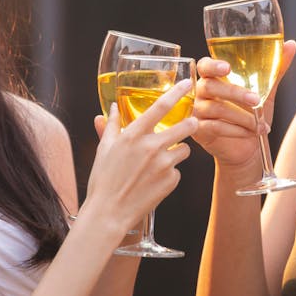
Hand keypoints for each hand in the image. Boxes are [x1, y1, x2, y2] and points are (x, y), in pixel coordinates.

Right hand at [82, 79, 195, 235]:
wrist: (109, 213)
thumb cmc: (103, 179)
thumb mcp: (104, 148)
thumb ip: (111, 125)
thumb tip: (113, 108)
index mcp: (134, 135)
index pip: (161, 106)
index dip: (177, 92)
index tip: (188, 83)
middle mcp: (151, 147)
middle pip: (186, 126)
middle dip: (192, 123)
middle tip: (191, 123)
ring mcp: (163, 165)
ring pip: (184, 150)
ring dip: (177, 151)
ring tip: (160, 160)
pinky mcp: (171, 181)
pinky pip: (177, 171)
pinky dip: (169, 173)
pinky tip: (154, 180)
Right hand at [193, 40, 295, 169]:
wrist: (248, 147)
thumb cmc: (253, 114)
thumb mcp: (266, 92)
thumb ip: (275, 69)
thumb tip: (291, 45)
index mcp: (213, 78)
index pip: (204, 65)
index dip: (213, 65)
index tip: (228, 68)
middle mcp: (201, 93)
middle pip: (210, 86)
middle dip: (235, 93)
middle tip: (256, 100)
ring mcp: (197, 112)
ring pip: (215, 109)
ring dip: (241, 116)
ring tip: (259, 123)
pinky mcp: (199, 131)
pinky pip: (214, 127)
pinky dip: (235, 130)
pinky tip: (249, 132)